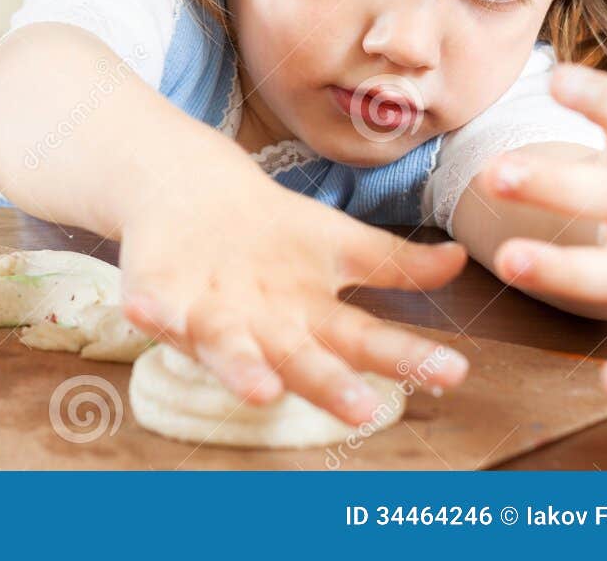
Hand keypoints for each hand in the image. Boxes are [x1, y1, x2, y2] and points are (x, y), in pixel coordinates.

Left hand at [118, 157, 469, 425]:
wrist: (189, 196)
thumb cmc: (270, 231)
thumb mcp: (334, 242)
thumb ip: (393, 262)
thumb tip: (461, 259)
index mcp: (311, 317)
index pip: (367, 341)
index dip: (408, 358)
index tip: (455, 372)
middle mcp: (263, 329)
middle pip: (301, 360)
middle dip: (327, 386)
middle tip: (360, 412)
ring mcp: (207, 318)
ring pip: (227, 350)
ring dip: (241, 369)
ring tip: (260, 389)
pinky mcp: (156, 297)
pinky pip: (153, 309)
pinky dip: (150, 314)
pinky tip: (145, 312)